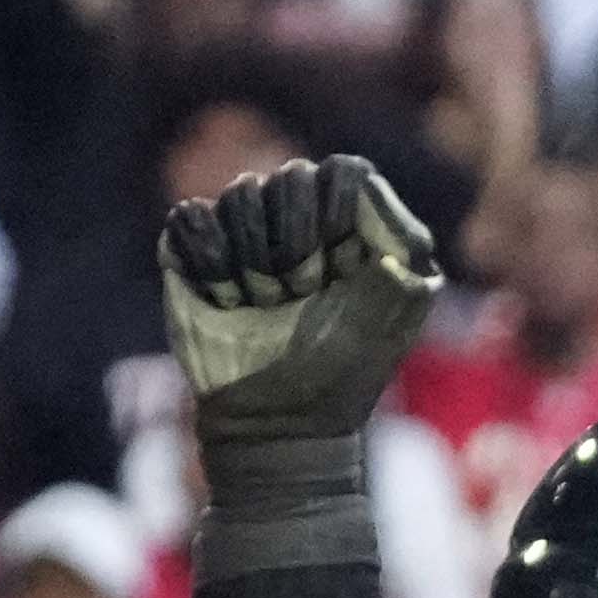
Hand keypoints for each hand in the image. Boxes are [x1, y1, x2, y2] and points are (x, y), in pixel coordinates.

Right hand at [166, 153, 443, 447]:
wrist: (272, 424)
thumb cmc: (338, 374)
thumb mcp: (389, 320)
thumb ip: (404, 253)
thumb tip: (367, 193)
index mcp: (352, 223)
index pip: (345, 173)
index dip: (339, 220)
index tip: (342, 274)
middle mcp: (298, 215)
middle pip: (292, 178)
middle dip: (297, 251)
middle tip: (301, 299)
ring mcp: (246, 226)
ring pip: (241, 195)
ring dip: (255, 268)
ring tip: (265, 307)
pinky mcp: (197, 245)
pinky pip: (194, 219)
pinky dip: (212, 269)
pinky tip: (228, 303)